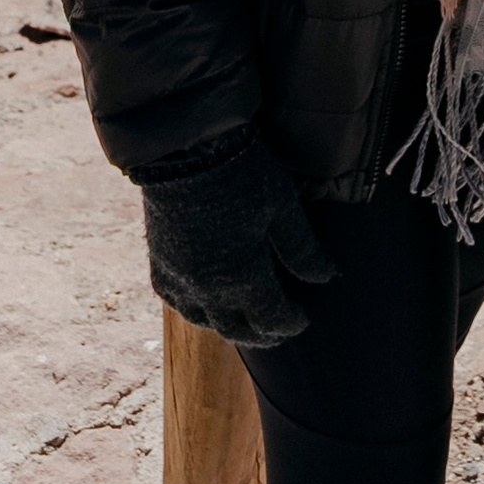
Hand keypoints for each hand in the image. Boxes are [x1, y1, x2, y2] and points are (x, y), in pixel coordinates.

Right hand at [142, 133, 336, 347]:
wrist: (181, 148)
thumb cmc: (239, 172)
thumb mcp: (281, 206)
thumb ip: (302, 249)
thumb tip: (325, 277)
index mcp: (241, 278)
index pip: (271, 319)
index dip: (290, 323)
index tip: (303, 319)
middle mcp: (206, 288)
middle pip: (236, 329)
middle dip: (261, 334)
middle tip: (279, 331)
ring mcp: (179, 278)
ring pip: (204, 321)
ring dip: (228, 326)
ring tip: (245, 321)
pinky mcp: (158, 262)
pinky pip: (177, 302)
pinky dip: (196, 309)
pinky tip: (206, 301)